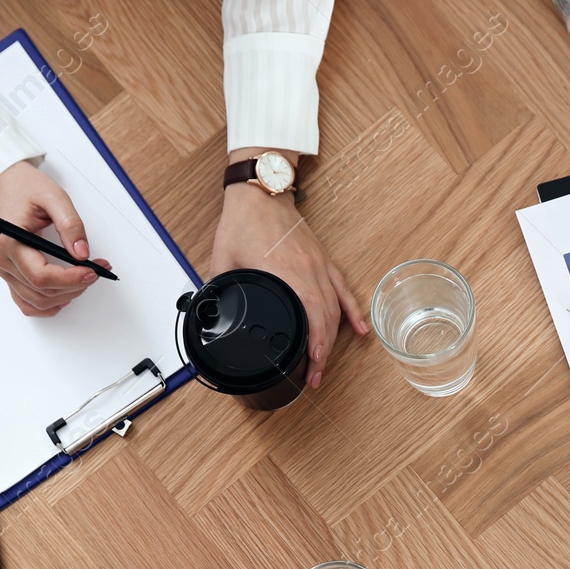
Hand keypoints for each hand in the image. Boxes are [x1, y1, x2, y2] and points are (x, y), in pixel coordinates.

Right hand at [0, 160, 110, 316]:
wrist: (8, 185)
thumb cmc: (26, 188)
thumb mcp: (54, 197)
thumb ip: (70, 224)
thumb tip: (82, 253)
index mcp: (9, 240)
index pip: (41, 276)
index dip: (70, 279)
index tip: (93, 272)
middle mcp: (2, 259)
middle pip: (41, 291)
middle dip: (74, 286)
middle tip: (97, 270)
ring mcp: (4, 269)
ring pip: (37, 301)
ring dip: (66, 295)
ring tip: (85, 278)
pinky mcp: (9, 274)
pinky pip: (27, 302)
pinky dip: (48, 304)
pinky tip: (66, 294)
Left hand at [212, 148, 367, 389]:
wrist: (261, 191)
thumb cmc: (245, 219)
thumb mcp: (224, 258)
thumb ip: (219, 287)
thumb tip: (209, 312)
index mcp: (286, 272)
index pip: (310, 316)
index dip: (314, 345)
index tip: (311, 366)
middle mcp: (308, 271)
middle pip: (325, 320)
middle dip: (322, 353)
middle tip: (314, 377)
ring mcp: (319, 266)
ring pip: (335, 309)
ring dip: (334, 339)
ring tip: (325, 363)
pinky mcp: (322, 261)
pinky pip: (343, 289)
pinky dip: (353, 311)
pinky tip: (360, 329)